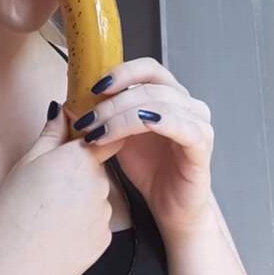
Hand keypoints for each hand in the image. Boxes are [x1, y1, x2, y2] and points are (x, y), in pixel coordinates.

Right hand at [0, 102, 112, 274]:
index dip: (95, 140)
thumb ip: (51, 134)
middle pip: (96, 172)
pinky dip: (82, 227)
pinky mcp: (105, 240)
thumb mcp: (27, 162)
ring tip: (49, 216)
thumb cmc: (15, 207)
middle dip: (79, 176)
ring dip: (81, 203)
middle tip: (48, 189)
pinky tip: (58, 234)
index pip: (106, 139)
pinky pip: (96, 226)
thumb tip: (62, 110)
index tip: (81, 145)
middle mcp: (101, 183)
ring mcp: (105, 214)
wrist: (13, 262)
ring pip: (96, 200)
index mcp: (81, 159)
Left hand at [71, 58, 215, 240]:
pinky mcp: (202, 144)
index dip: (120, 73)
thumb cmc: (148, 169)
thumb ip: (105, 116)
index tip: (92, 89)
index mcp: (168, 95)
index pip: (147, 68)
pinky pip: (180, 125)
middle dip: (112, 102)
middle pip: (149, 85)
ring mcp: (198, 121)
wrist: (171, 206)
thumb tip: (70, 103)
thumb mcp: (120, 136)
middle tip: (87, 121)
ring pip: (159, 102)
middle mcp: (186, 103)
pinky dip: (154, 122)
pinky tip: (132, 130)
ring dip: (123, 115)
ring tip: (99, 133)